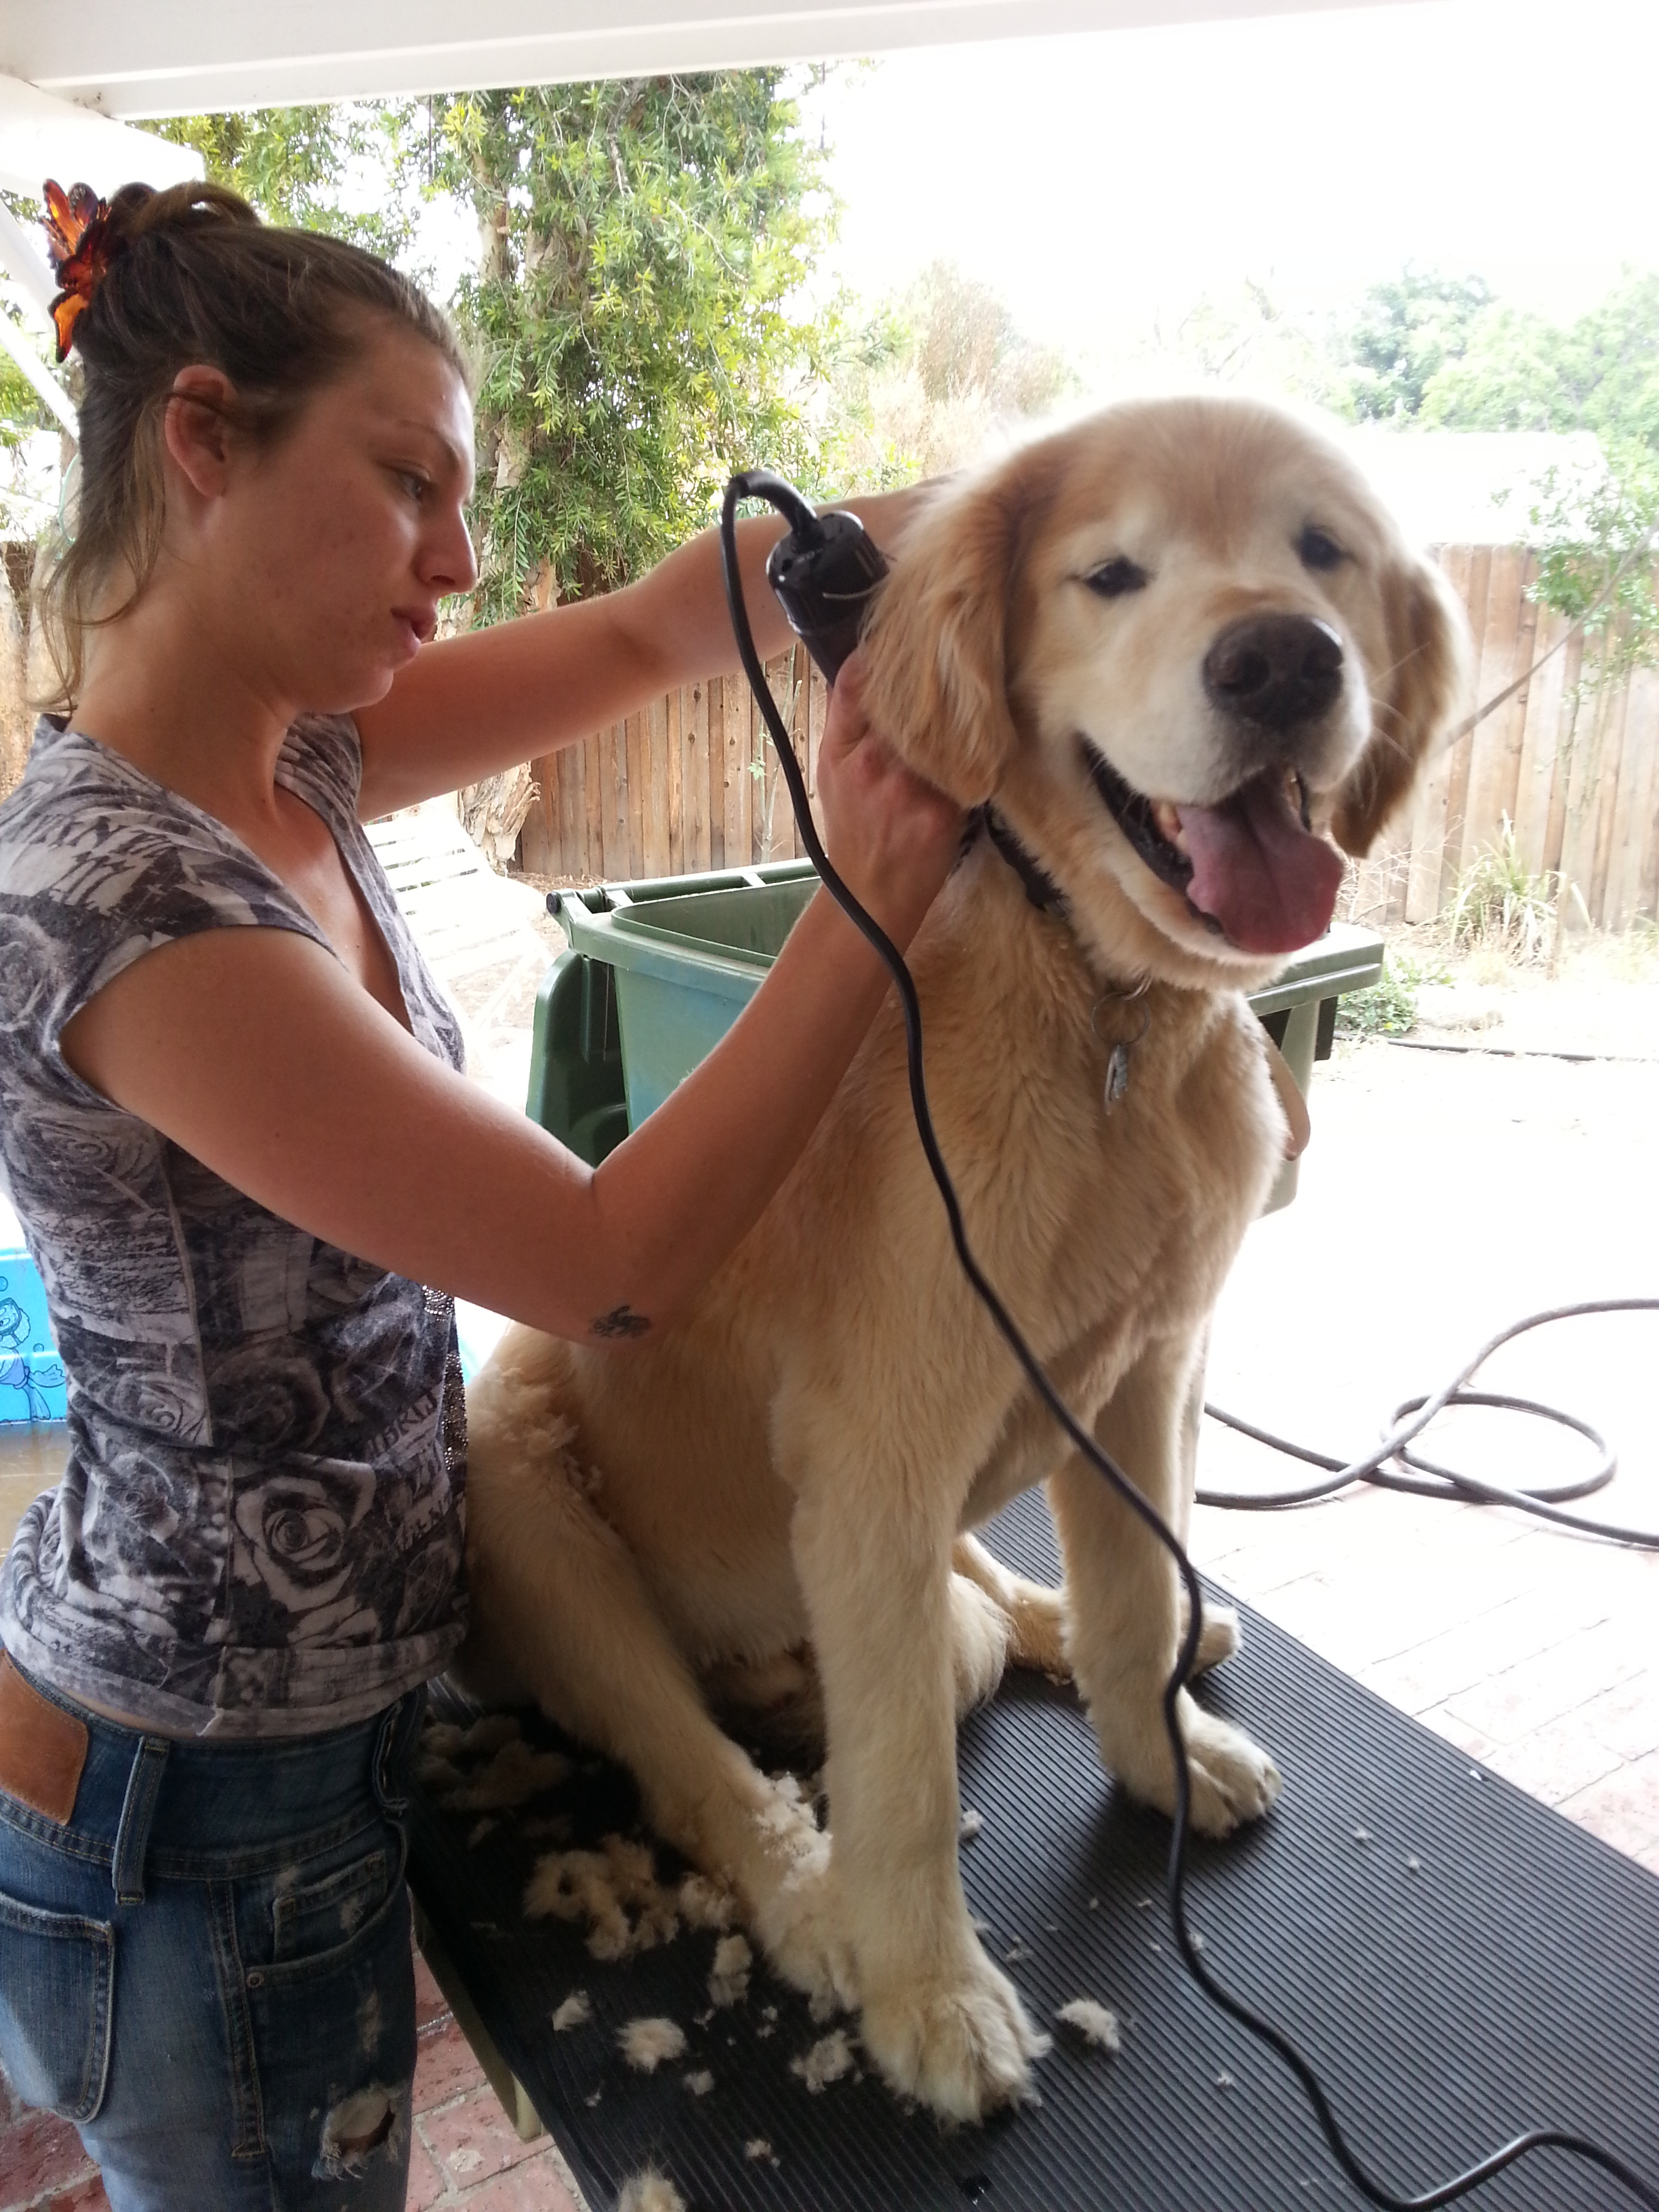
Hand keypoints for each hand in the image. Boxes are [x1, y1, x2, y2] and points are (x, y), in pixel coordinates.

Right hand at [815, 651, 965, 946]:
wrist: (869, 895)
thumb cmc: (852, 829)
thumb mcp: (830, 771)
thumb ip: (845, 720)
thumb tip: (865, 661)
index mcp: (841, 750)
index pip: (858, 682)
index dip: (882, 656)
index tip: (905, 640)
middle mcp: (872, 763)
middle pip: (908, 700)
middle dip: (928, 681)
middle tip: (951, 657)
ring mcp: (908, 788)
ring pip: (941, 729)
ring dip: (956, 715)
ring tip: (972, 694)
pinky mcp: (942, 810)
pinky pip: (964, 765)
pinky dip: (973, 753)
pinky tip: (980, 743)